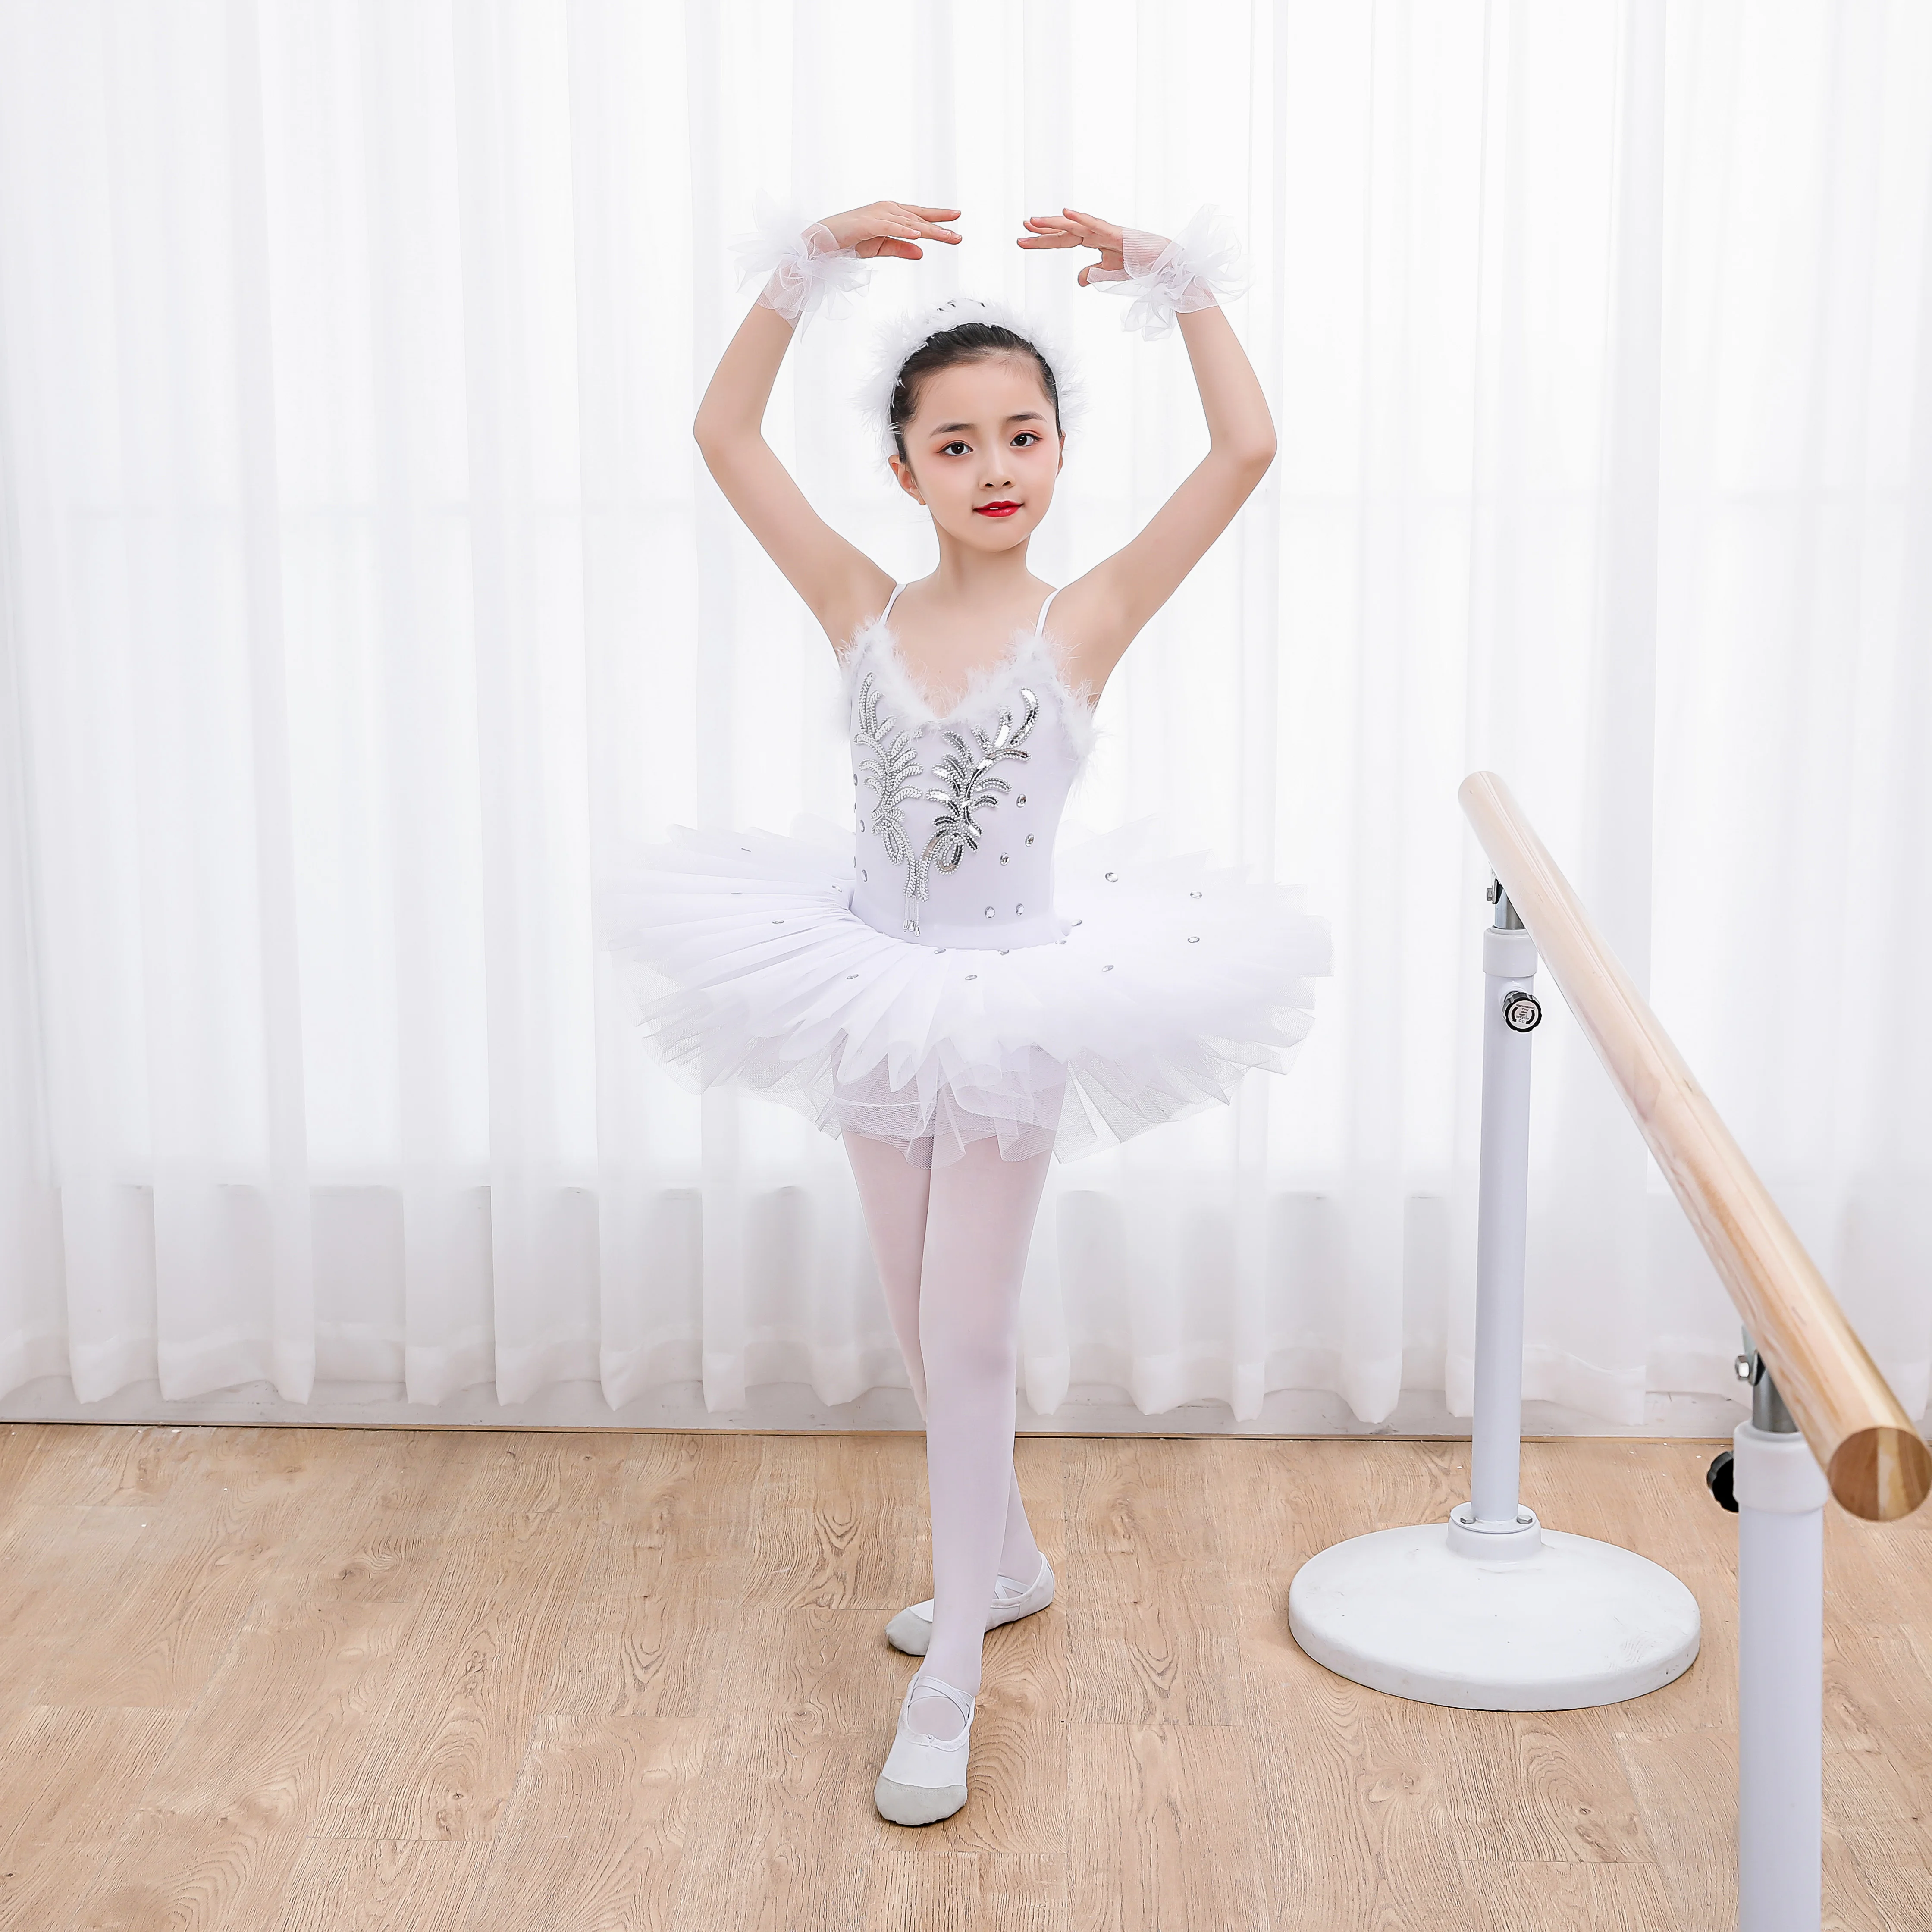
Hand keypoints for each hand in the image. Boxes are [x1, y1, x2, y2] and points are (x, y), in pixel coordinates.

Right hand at [818, 201, 961, 260]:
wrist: (822, 241)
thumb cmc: (850, 241)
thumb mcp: (880, 247)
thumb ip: (901, 248)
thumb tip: (921, 252)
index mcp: (891, 214)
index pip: (919, 216)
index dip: (938, 217)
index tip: (957, 220)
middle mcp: (887, 210)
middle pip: (918, 220)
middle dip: (940, 227)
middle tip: (959, 236)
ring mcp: (877, 214)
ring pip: (908, 223)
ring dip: (928, 230)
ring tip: (946, 237)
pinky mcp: (867, 223)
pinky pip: (889, 227)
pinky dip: (904, 231)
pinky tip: (918, 237)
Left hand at [1017, 208, 1156, 286]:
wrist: (1160, 263)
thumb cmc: (1138, 263)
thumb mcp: (1108, 273)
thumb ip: (1093, 273)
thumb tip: (1079, 279)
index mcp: (1092, 241)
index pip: (1062, 240)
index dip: (1043, 241)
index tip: (1023, 241)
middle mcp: (1095, 232)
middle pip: (1063, 231)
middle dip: (1042, 230)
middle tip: (1022, 227)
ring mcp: (1104, 231)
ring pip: (1074, 225)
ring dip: (1054, 222)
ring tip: (1034, 221)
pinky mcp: (1115, 233)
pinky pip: (1094, 224)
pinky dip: (1080, 218)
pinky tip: (1065, 213)